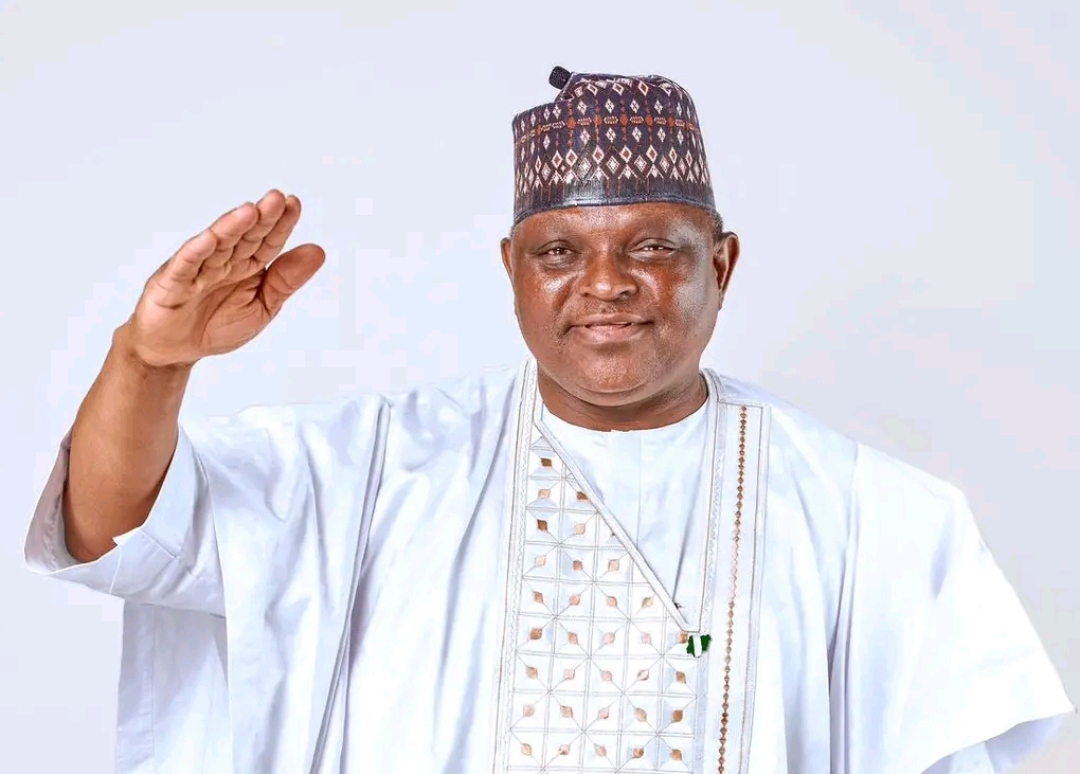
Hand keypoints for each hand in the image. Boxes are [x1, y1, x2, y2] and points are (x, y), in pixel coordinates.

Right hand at [124, 189, 324, 367]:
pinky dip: (197, 252)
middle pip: (245, 236)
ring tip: (250, 211)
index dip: (281, 223)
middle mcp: (223, 261)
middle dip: (261, 217)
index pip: (267, 240)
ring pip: (217, 244)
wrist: (175, 350)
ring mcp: (197, 269)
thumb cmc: (216, 325)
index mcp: (247, 265)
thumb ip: (286, 280)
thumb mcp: (262, 307)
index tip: (294, 203)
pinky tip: (211, 238)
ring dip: (231, 227)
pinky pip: (186, 265)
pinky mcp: (172, 282)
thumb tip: (318, 251)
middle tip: (277, 197)